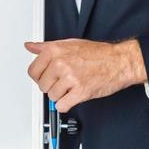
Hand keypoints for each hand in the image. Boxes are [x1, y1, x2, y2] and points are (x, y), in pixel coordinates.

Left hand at [23, 38, 145, 111]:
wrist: (119, 61)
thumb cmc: (97, 53)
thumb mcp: (69, 43)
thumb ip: (46, 47)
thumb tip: (30, 46)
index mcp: (55, 51)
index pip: (33, 71)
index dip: (40, 77)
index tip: (47, 77)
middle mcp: (61, 63)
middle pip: (42, 86)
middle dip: (52, 86)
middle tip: (63, 82)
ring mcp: (70, 78)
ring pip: (52, 96)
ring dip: (61, 96)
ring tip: (72, 87)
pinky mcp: (80, 92)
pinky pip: (62, 106)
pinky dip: (66, 105)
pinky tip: (73, 97)